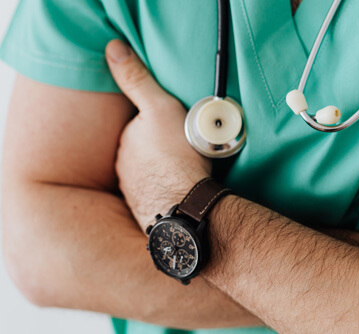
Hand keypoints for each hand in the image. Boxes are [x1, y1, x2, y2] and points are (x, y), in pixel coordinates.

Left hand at [105, 40, 209, 230]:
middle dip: (157, 147)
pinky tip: (179, 189)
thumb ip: (136, 79)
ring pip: (147, 172)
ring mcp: (133, 189)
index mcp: (125, 140)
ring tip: (184, 169)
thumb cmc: (176, 155)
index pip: (137, 126)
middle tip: (183, 147)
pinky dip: (165, 188)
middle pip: (141, 150)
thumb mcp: (159, 107)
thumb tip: (112, 48)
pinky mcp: (145, 209)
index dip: (157, 124)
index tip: (174, 128)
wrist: (185, 204)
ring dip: (161, 169)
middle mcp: (123, 165)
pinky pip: (155, 192)